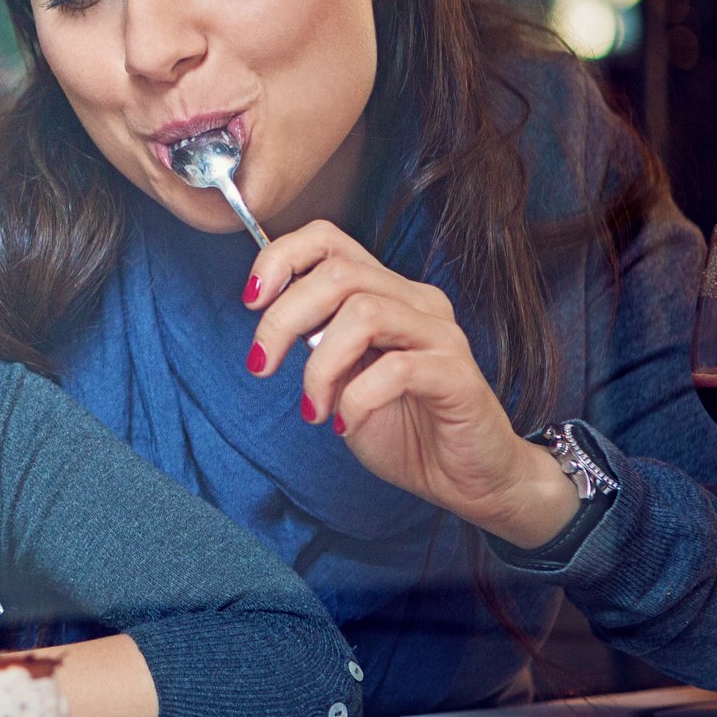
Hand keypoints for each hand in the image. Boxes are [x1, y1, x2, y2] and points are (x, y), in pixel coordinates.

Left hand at [244, 220, 577, 549]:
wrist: (465, 477)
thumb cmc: (403, 426)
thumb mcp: (342, 377)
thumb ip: (316, 340)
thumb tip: (270, 317)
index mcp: (386, 292)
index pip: (329, 239)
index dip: (281, 258)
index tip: (251, 301)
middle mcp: (416, 302)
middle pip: (337, 274)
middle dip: (283, 319)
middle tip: (262, 365)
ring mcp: (441, 335)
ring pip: (364, 313)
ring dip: (320, 365)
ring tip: (314, 408)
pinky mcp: (457, 376)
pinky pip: (396, 369)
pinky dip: (356, 399)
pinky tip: (345, 424)